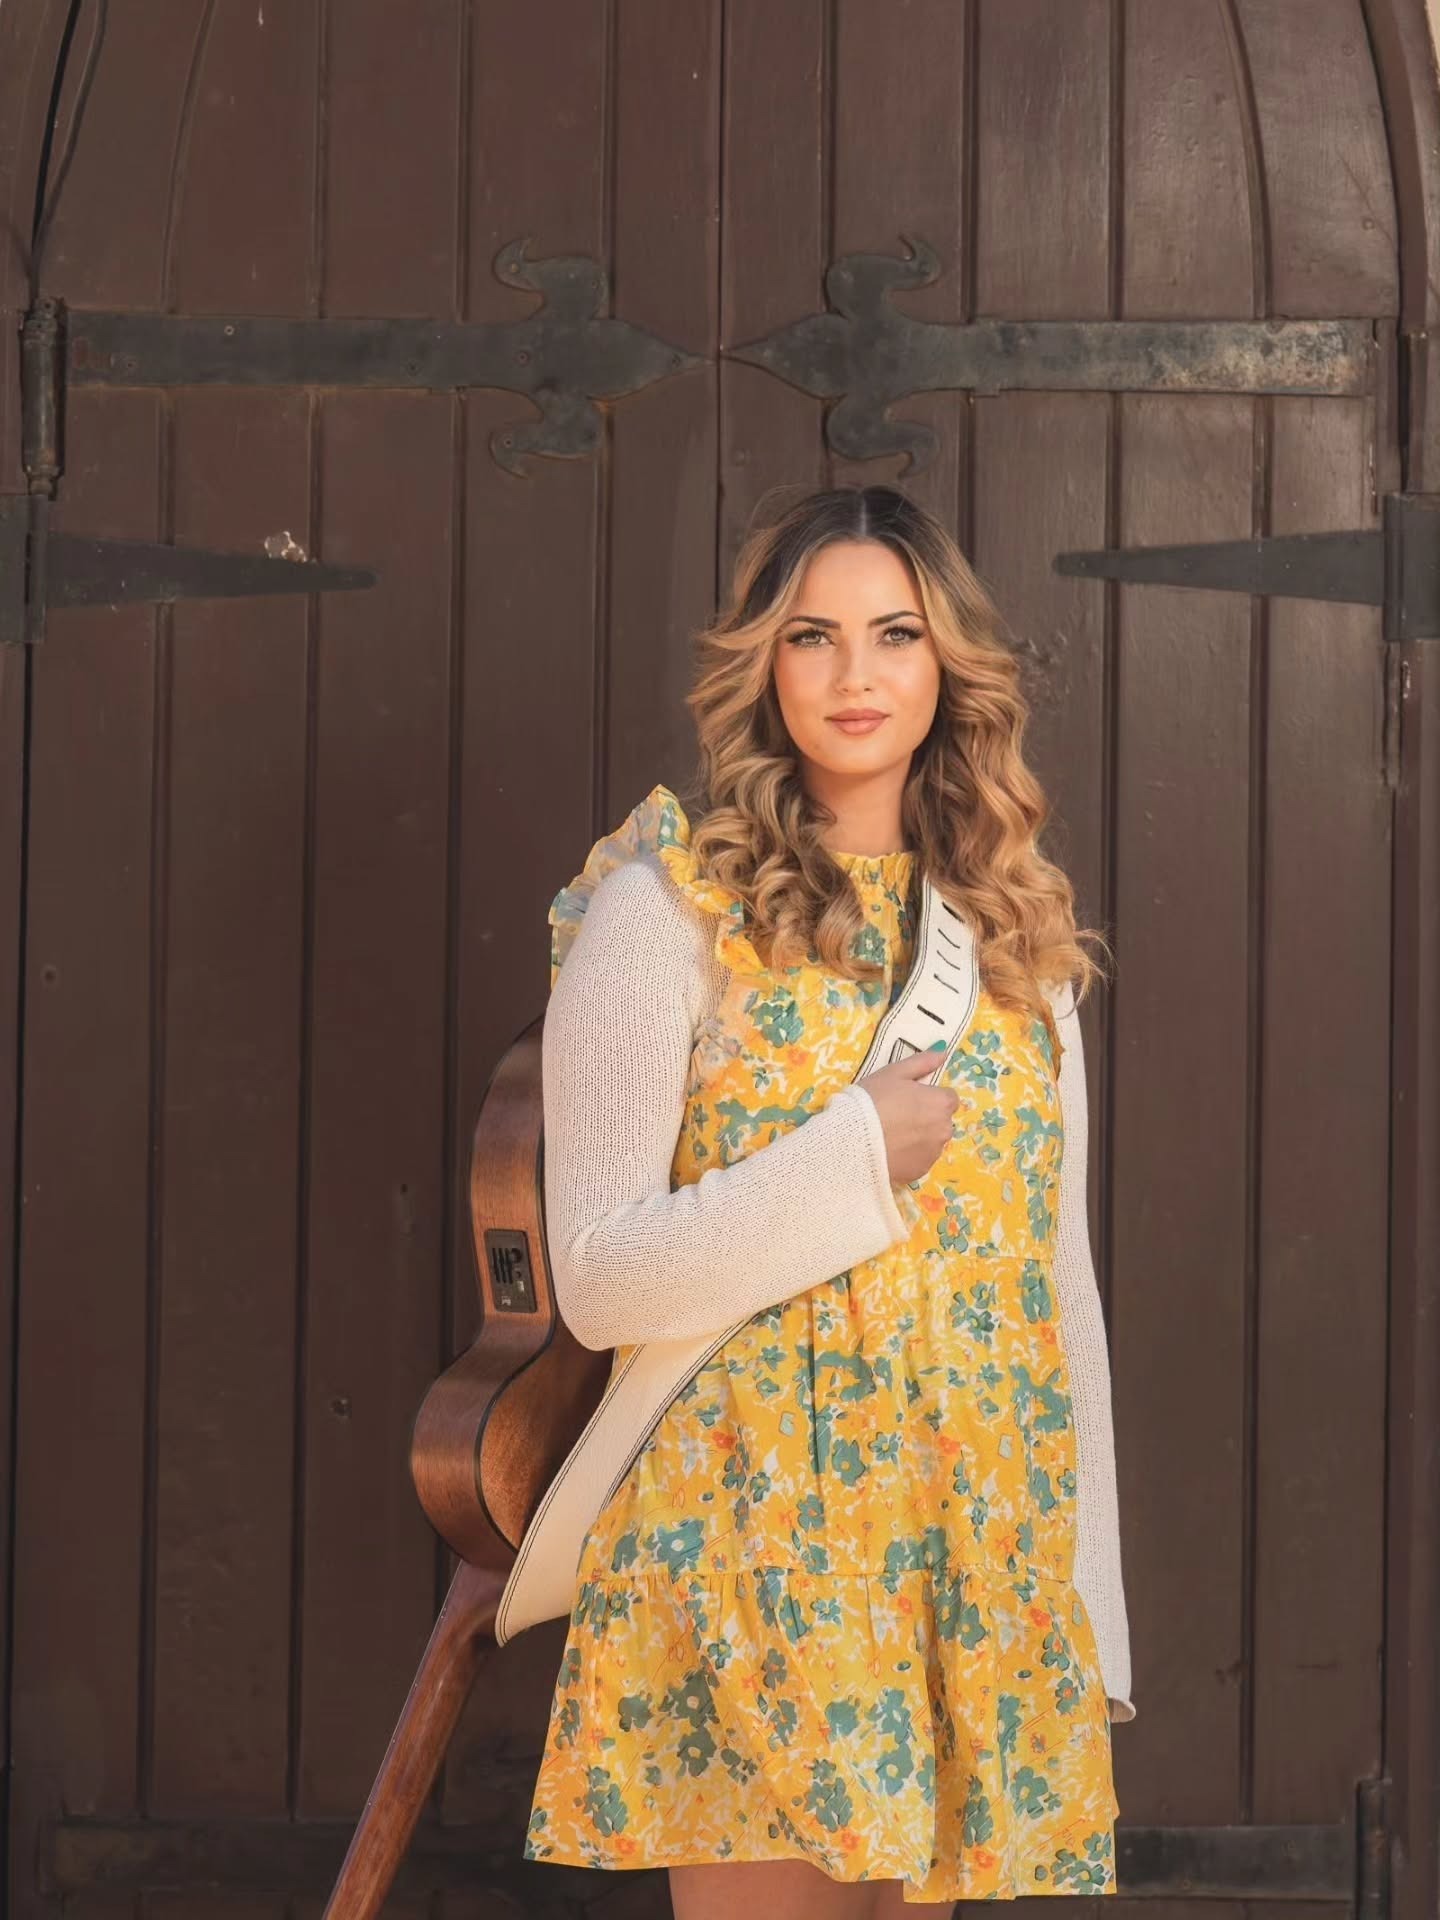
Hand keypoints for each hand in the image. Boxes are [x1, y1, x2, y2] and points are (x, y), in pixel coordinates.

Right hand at [855, 1044, 959, 1185]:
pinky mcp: (920, 1171)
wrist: (851, 1141)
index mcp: (941, 1103)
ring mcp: (933, 1153)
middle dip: (926, 1117)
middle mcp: (944, 1129)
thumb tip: (943, 1052)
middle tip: (897, 1116)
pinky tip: (890, 1150)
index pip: (948, 1098)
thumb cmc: (872, 1101)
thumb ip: (922, 1062)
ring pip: (932, 1141)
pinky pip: (920, 1159)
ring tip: (891, 1135)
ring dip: (919, 1137)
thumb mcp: (894, 1073)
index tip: (909, 1099)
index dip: (929, 1097)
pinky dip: (910, 1155)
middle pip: (941, 1120)